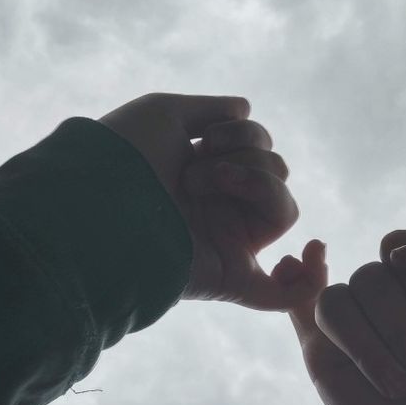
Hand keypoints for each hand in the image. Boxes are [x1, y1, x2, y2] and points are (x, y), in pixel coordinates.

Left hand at [98, 92, 317, 309]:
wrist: (93, 200)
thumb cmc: (120, 155)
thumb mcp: (164, 113)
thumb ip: (210, 110)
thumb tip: (245, 110)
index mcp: (204, 174)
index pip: (257, 151)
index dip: (249, 135)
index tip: (210, 136)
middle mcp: (217, 209)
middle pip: (277, 175)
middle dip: (247, 155)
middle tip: (197, 164)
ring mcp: (226, 244)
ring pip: (285, 211)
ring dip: (255, 183)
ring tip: (203, 182)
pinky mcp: (229, 279)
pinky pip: (280, 295)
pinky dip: (308, 281)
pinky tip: (312, 253)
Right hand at [273, 225, 405, 404]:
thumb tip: (387, 251)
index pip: (399, 249)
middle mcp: (380, 298)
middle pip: (371, 277)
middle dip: (402, 327)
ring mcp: (349, 326)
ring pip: (338, 301)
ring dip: (373, 347)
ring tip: (401, 387)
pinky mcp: (320, 355)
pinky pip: (297, 306)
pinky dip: (293, 282)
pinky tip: (292, 265)